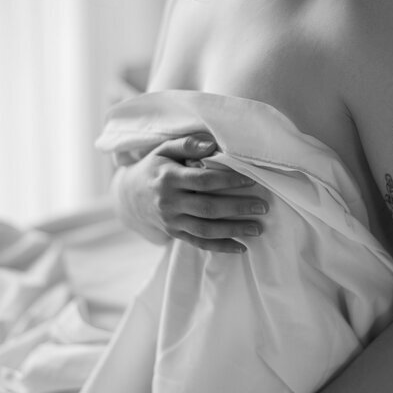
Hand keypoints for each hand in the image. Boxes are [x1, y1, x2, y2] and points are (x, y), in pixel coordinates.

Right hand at [112, 133, 268, 252]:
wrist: (129, 195)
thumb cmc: (155, 167)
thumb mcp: (165, 149)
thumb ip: (188, 145)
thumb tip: (212, 145)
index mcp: (168, 178)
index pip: (203, 181)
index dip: (228, 180)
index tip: (251, 179)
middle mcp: (168, 202)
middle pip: (208, 208)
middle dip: (238, 208)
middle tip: (263, 207)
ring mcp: (171, 221)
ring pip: (205, 229)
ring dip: (233, 230)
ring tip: (257, 228)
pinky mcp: (174, 234)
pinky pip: (199, 243)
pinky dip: (220, 247)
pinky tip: (241, 247)